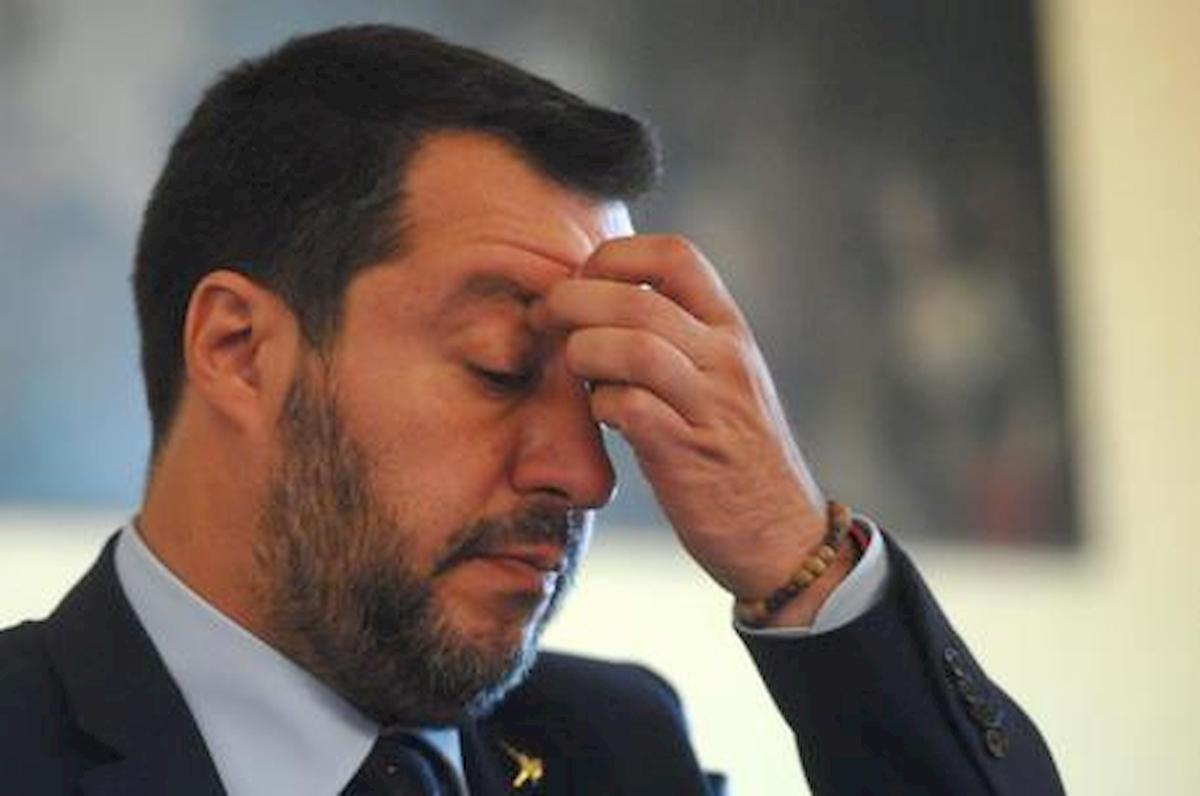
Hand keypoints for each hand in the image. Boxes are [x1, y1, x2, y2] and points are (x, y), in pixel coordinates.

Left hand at [533, 235, 847, 612]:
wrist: (782, 536)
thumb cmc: (734, 454)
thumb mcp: (719, 380)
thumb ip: (674, 338)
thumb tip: (594, 305)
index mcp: (731, 329)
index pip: (675, 255)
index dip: (615, 256)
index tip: (583, 282)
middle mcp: (726, 358)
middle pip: (638, 297)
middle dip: (574, 300)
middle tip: (545, 317)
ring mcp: (710, 407)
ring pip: (634, 347)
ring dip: (584, 351)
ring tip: (572, 367)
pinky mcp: (689, 456)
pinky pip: (630, 409)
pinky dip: (601, 405)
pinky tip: (601, 415)